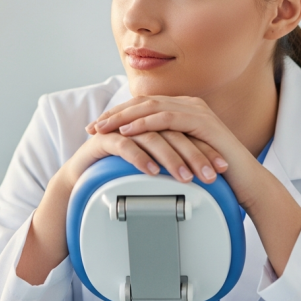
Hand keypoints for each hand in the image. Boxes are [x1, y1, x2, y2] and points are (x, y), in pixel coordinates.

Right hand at [17, 127, 225, 284]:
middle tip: (209, 174)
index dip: (204, 149)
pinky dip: (140, 158)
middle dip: (195, 154)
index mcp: (154, 125)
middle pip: (173, 132)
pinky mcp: (103, 138)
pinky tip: (151, 172)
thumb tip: (205, 173)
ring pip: (152, 137)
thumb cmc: (117, 173)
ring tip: (184, 176)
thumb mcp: (151, 167)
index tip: (221, 169)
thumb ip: (172, 162)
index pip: (185, 133)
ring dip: (171, 157)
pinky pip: (124, 144)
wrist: (79, 179)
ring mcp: (120, 128)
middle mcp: (139, 122)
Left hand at [86, 95, 300, 275]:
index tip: (96, 127)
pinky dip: (144, 124)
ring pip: (151, 107)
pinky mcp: (202, 122)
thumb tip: (135, 152)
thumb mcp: (181, 155)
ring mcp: (196, 110)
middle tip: (93, 127)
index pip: (143, 105)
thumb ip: (163, 146)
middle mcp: (189, 104)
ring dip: (123, 118)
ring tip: (103, 129)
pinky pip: (167, 118)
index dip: (117, 114)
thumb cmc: (213, 172)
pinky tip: (128, 132)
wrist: (245, 182)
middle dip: (114, 114)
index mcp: (183, 109)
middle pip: (143, 102)